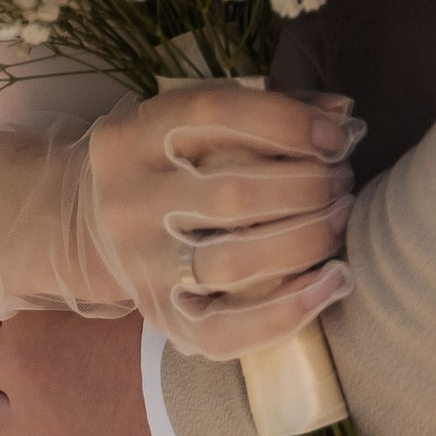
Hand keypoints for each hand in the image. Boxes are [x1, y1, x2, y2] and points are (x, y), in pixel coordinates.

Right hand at [80, 81, 356, 357]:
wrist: (91, 225)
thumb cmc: (168, 160)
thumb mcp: (195, 117)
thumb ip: (268, 105)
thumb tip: (343, 116)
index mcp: (134, 137)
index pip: (214, 116)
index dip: (286, 124)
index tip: (336, 136)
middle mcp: (129, 202)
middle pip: (232, 196)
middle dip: (308, 187)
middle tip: (342, 180)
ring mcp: (141, 267)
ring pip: (233, 262)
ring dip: (306, 240)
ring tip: (340, 219)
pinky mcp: (160, 318)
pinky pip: (227, 331)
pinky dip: (288, 312)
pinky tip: (331, 284)